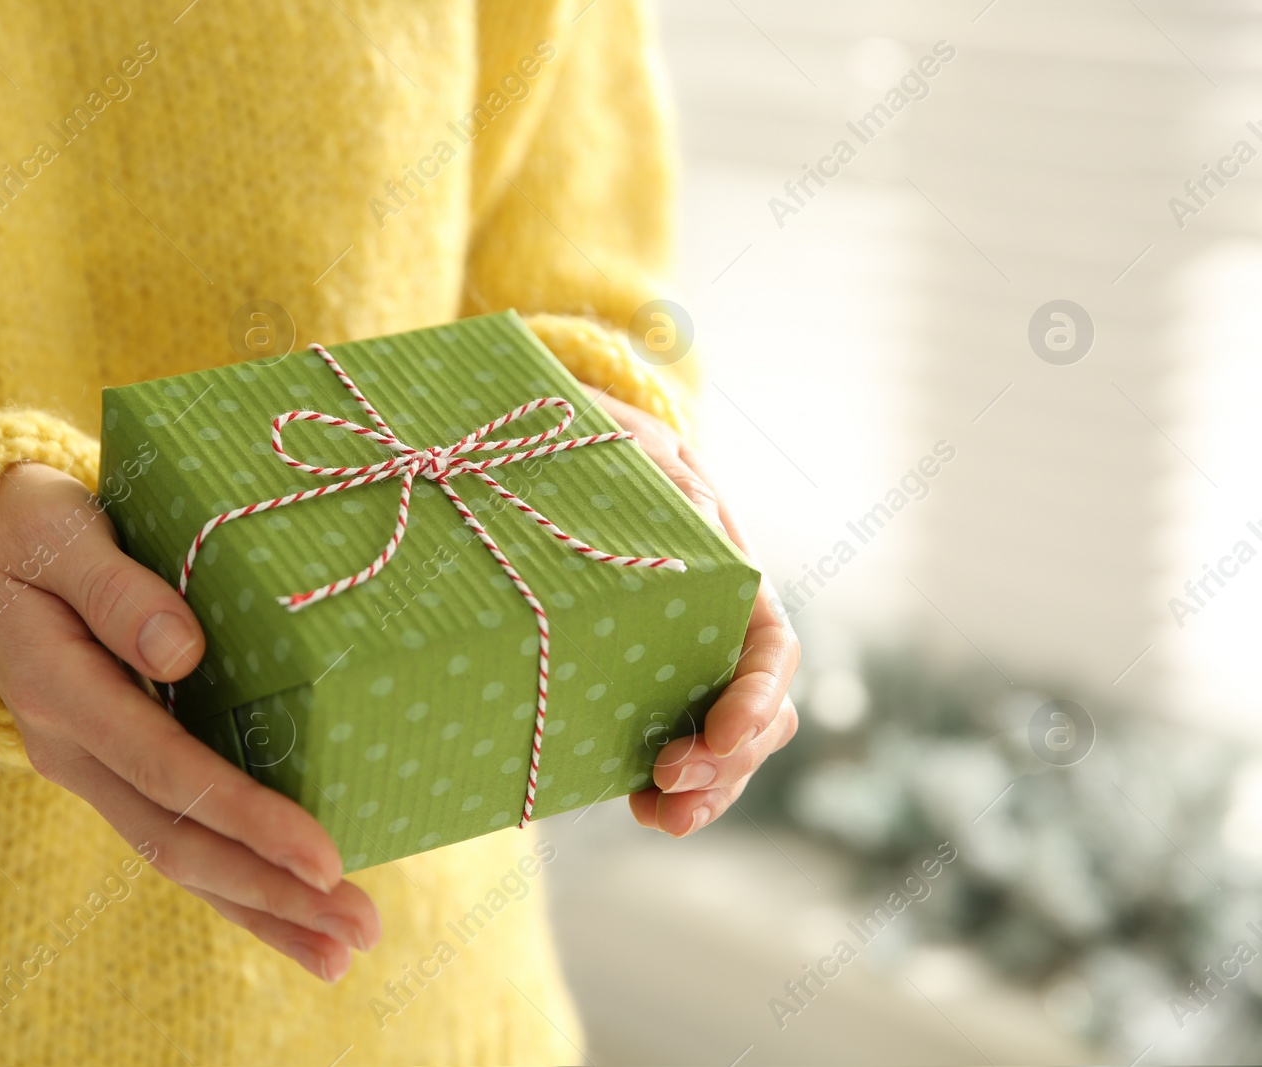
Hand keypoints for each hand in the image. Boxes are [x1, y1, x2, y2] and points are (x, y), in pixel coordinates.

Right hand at [0, 462, 379, 980]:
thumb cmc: (27, 529)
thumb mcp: (58, 532)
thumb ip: (118, 590)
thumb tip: (183, 652)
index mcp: (61, 693)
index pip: (168, 771)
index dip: (247, 818)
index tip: (324, 858)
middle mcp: (72, 751)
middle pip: (180, 843)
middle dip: (272, 892)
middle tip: (361, 929)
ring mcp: (91, 770)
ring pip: (178, 859)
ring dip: (260, 910)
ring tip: (341, 952)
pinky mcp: (114, 770)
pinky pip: (175, 838)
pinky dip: (233, 883)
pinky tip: (289, 913)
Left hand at [589, 390, 800, 836]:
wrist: (554, 453)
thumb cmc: (603, 447)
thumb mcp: (634, 448)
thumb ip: (670, 483)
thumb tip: (703, 527)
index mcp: (730, 579)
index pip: (772, 648)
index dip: (758, 698)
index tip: (726, 731)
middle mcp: (716, 632)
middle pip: (759, 715)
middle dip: (728, 759)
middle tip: (670, 778)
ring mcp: (680, 667)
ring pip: (725, 747)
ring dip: (708, 790)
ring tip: (665, 818)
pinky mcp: (637, 690)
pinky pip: (673, 750)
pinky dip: (669, 790)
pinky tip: (640, 808)